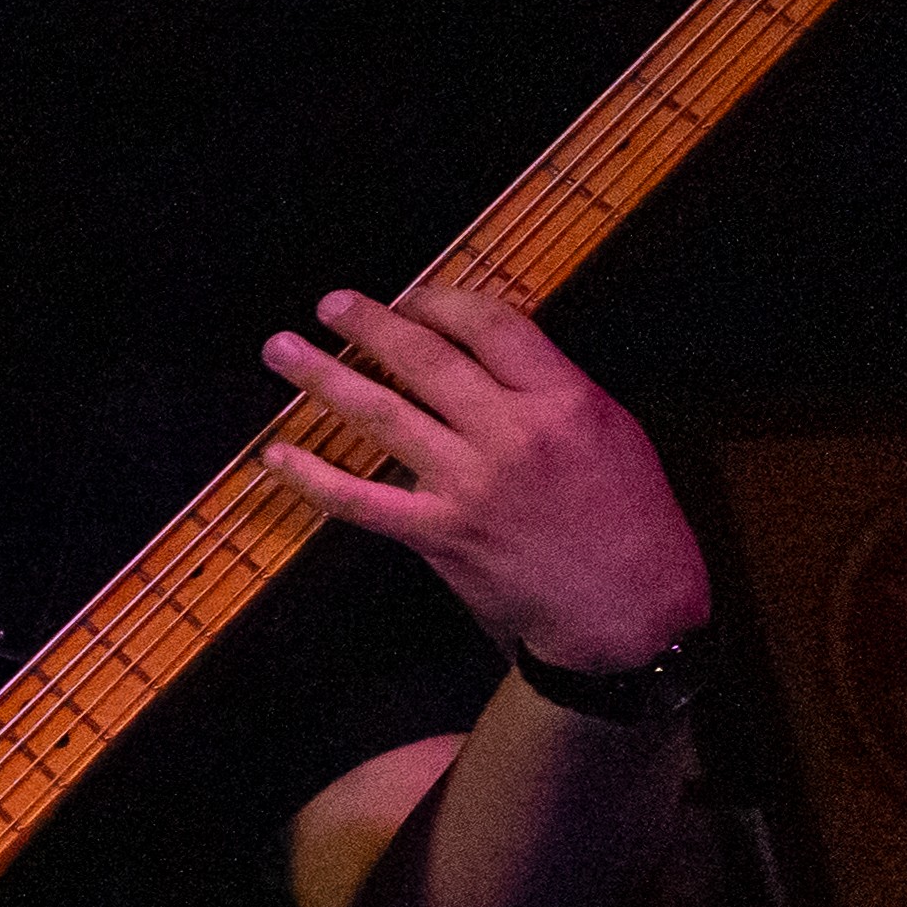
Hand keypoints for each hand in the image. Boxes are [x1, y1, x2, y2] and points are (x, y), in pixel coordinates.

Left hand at [246, 273, 713, 671]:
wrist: (627, 610)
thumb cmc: (630, 519)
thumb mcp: (611, 431)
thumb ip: (550, 388)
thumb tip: (486, 352)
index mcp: (563, 399)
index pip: (490, 326)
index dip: (441, 301)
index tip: (411, 297)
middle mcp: (510, 434)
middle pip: (425, 359)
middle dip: (369, 324)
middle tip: (330, 303)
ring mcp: (467, 484)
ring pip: (382, 414)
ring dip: (323, 378)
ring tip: (281, 349)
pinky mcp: (437, 533)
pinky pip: (359, 499)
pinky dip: (312, 477)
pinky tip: (276, 455)